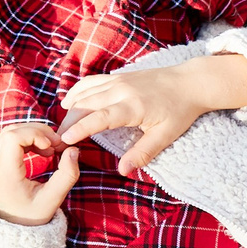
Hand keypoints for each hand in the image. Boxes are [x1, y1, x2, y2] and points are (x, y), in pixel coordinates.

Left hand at [0, 121, 79, 225]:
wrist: (6, 231)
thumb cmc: (29, 218)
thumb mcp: (52, 200)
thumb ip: (66, 176)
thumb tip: (74, 151)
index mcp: (4, 172)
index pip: (14, 136)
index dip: (36, 134)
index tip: (53, 146)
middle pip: (12, 130)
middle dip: (37, 131)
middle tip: (57, 144)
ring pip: (9, 132)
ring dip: (31, 134)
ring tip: (50, 149)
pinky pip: (6, 140)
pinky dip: (25, 140)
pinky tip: (40, 151)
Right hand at [58, 56, 246, 172]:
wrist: (189, 82)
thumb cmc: (180, 111)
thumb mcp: (165, 135)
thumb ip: (143, 153)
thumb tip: (123, 171)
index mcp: (132, 106)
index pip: (99, 118)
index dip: (80, 129)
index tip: (64, 141)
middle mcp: (121, 90)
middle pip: (85, 105)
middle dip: (68, 122)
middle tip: (57, 140)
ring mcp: (118, 81)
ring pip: (85, 93)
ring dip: (70, 108)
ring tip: (61, 126)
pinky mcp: (118, 77)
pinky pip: (91, 82)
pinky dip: (77, 92)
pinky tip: (69, 102)